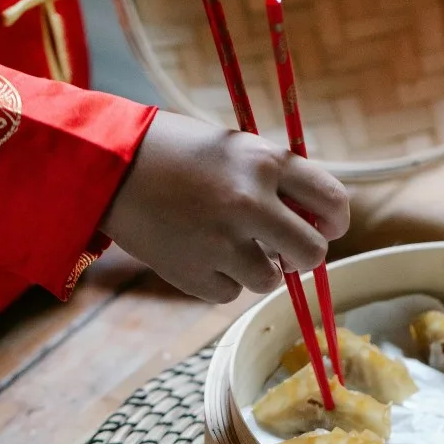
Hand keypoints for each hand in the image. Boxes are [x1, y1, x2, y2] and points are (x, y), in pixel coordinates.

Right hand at [100, 111, 348, 301]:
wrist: (109, 166)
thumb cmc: (180, 153)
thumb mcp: (237, 150)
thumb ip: (279, 182)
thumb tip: (316, 224)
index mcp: (267, 162)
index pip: (334, 202)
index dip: (335, 221)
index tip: (326, 227)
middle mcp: (250, 202)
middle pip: (312, 252)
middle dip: (302, 255)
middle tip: (283, 250)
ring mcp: (222, 242)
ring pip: (269, 279)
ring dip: (255, 267)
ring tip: (223, 242)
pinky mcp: (194, 274)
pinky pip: (229, 293)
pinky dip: (218, 279)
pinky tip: (195, 250)